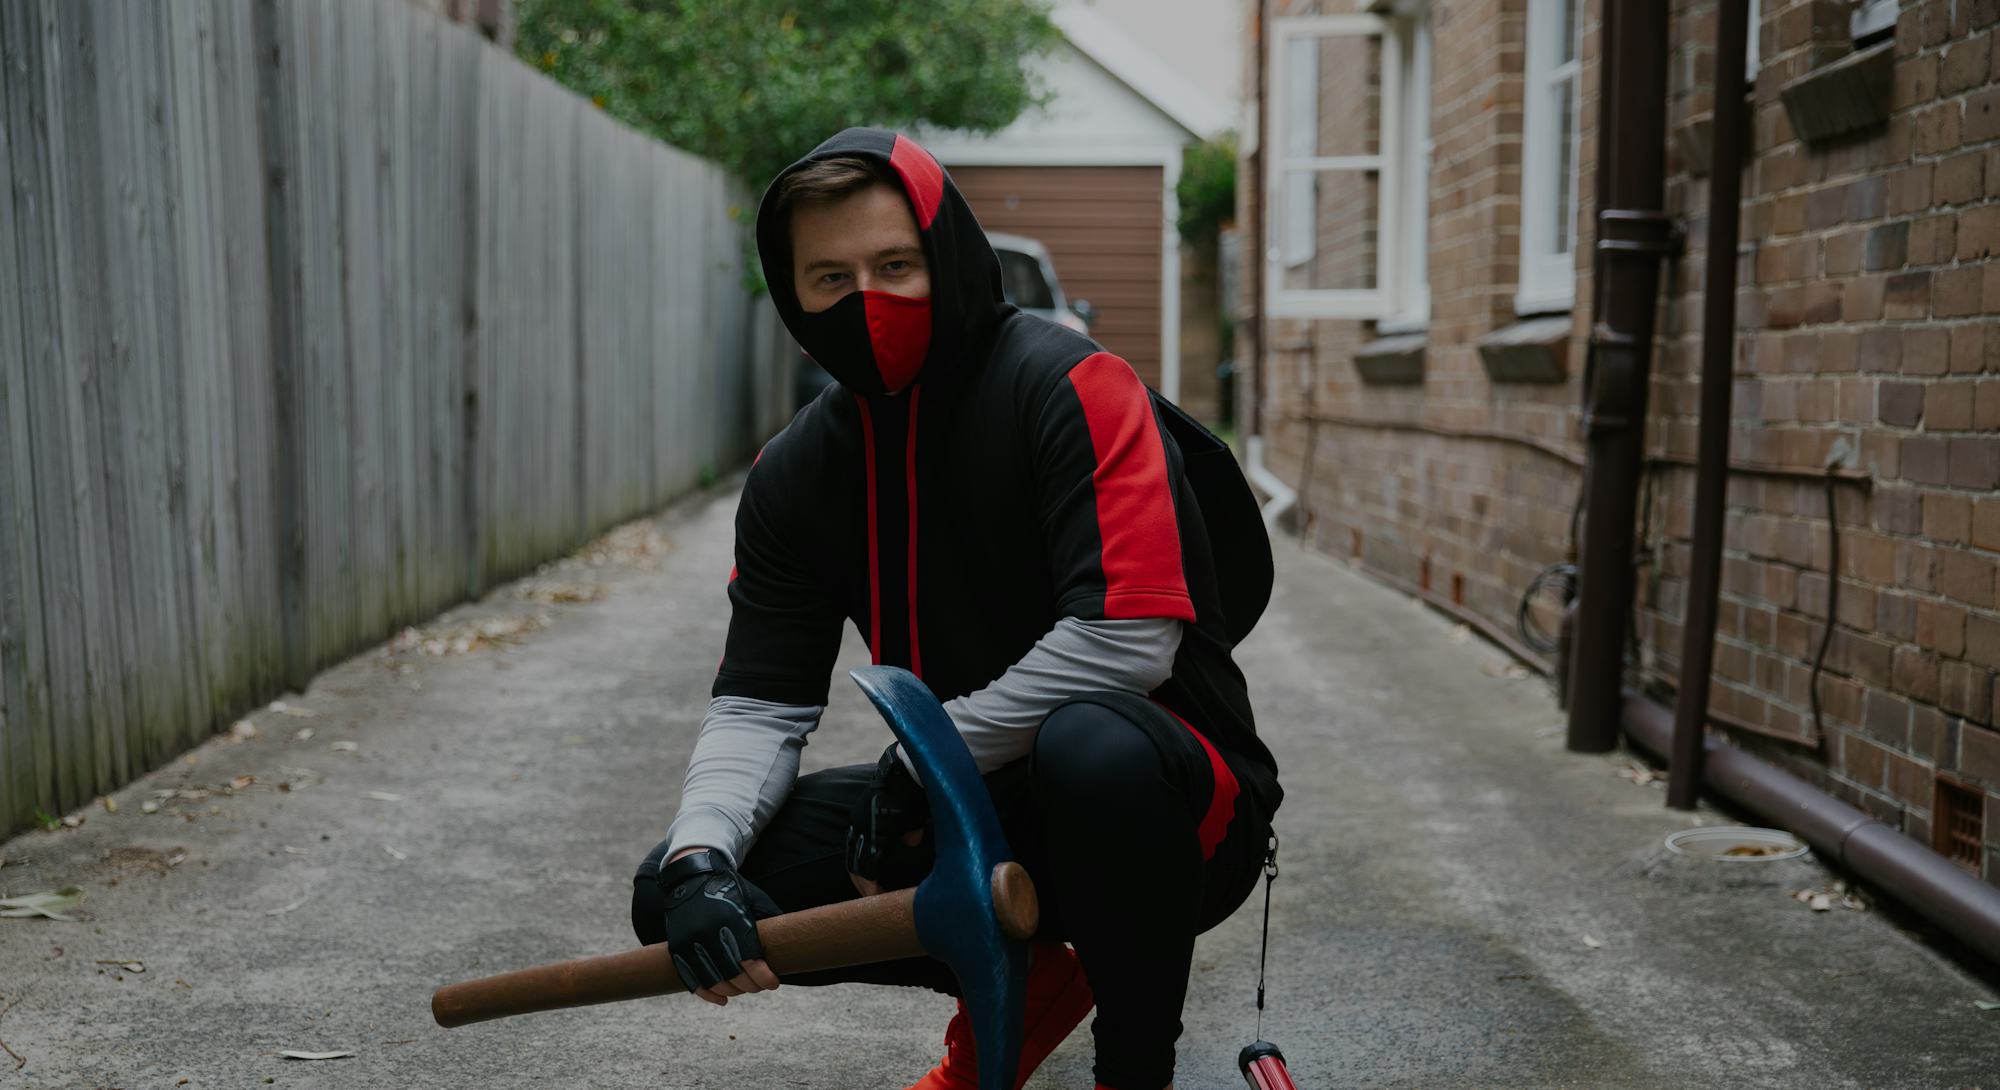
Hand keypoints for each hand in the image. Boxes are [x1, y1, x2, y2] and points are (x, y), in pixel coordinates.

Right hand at [655, 848, 782, 1006]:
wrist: (691, 878)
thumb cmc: (729, 889)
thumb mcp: (754, 898)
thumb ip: (771, 917)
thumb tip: (794, 939)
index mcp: (732, 919)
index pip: (749, 959)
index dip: (763, 976)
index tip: (773, 983)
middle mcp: (709, 932)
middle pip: (732, 974)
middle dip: (750, 985)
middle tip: (759, 986)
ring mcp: (690, 942)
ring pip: (713, 980)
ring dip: (731, 991)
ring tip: (743, 989)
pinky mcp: (677, 948)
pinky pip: (692, 980)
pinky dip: (707, 994)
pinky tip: (722, 1000)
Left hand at [844, 743, 933, 894]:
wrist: (914, 772)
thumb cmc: (915, 788)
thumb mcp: (909, 813)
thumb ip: (907, 827)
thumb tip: (911, 840)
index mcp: (866, 816)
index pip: (859, 848)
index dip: (864, 868)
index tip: (872, 884)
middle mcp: (859, 822)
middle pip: (853, 859)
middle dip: (860, 881)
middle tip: (869, 899)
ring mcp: (863, 828)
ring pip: (857, 866)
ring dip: (864, 886)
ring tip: (874, 901)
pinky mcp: (872, 835)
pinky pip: (868, 866)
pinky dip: (871, 884)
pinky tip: (878, 895)